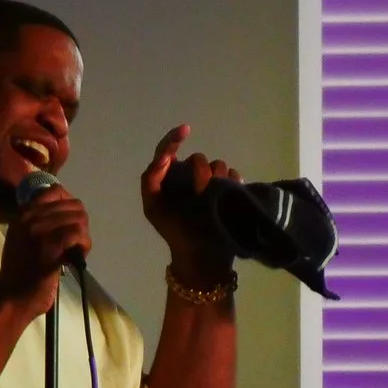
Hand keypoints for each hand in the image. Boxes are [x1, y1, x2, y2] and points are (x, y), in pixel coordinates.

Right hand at [0, 181, 89, 316]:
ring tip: (75, 252)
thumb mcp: (22, 238)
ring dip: (83, 237)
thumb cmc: (19, 272)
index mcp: (23, 213)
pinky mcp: (51, 247)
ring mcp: (40, 230)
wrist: (10, 298)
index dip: (70, 206)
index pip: (56, 191)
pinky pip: (78, 235)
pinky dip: (84, 245)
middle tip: (74, 243)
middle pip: (74, 206)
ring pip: (79, 220)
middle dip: (80, 225)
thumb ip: (38, 223)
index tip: (70, 224)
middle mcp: (31, 217)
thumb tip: (66, 214)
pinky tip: (76, 257)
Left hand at [141, 125, 241, 287]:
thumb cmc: (175, 232)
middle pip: (198, 159)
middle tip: (199, 190)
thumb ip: (152, 179)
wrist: (201, 258)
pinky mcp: (231, 192)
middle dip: (198, 172)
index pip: (169, 150)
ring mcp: (213, 184)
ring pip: (218, 166)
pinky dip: (232, 183)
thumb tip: (166, 157)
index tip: (186, 130)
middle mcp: (191, 177)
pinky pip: (234, 176)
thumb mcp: (154, 208)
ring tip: (212, 198)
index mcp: (170, 178)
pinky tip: (227, 195)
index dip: (174, 138)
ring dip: (216, 178)